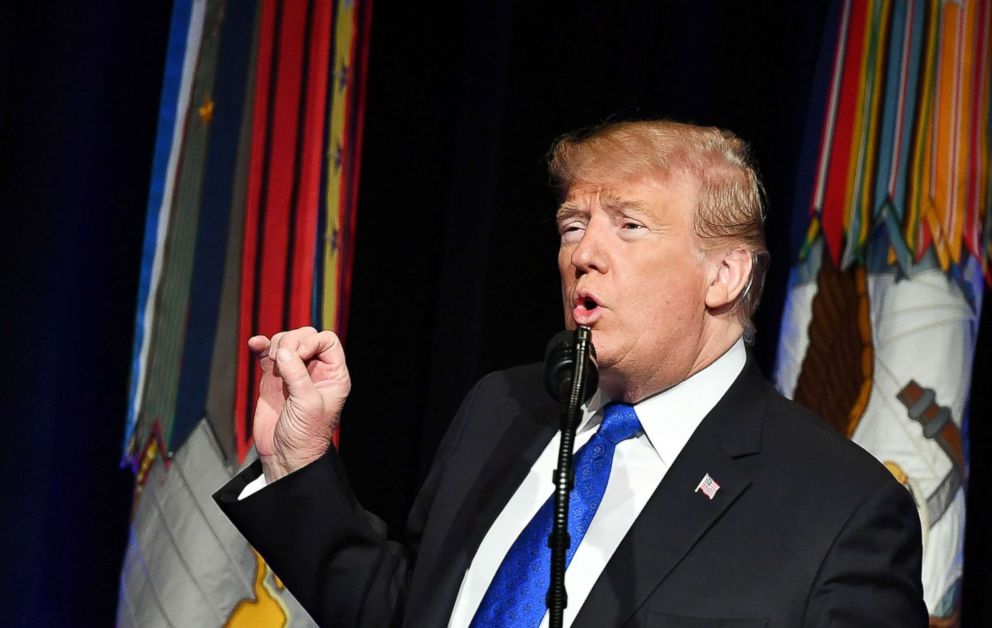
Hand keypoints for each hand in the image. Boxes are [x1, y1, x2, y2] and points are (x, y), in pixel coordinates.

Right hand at [248, 326, 350, 481]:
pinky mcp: (273, 379)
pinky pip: (267, 354)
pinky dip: (261, 346)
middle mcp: (315, 371)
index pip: (327, 341)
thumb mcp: (307, 404)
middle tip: (281, 360)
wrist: (285, 456)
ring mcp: (293, 373)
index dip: (312, 341)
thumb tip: (283, 350)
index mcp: (333, 375)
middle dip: (291, 342)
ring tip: (272, 363)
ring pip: (286, 343)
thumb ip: (297, 374)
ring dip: (276, 345)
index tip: (299, 354)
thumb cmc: (306, 436)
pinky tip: (255, 344)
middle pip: (305, 337)